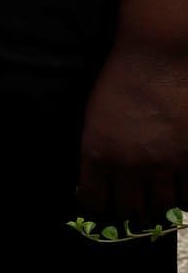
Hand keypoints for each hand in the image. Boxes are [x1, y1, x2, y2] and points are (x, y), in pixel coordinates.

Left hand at [78, 38, 187, 223]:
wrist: (156, 58)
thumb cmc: (119, 80)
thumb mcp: (94, 117)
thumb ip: (98, 150)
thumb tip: (99, 176)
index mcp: (98, 154)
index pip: (94, 200)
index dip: (98, 208)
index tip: (102, 209)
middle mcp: (129, 165)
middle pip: (131, 210)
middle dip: (131, 214)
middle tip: (133, 212)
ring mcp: (164, 164)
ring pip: (163, 206)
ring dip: (159, 208)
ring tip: (157, 204)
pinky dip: (185, 196)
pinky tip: (180, 193)